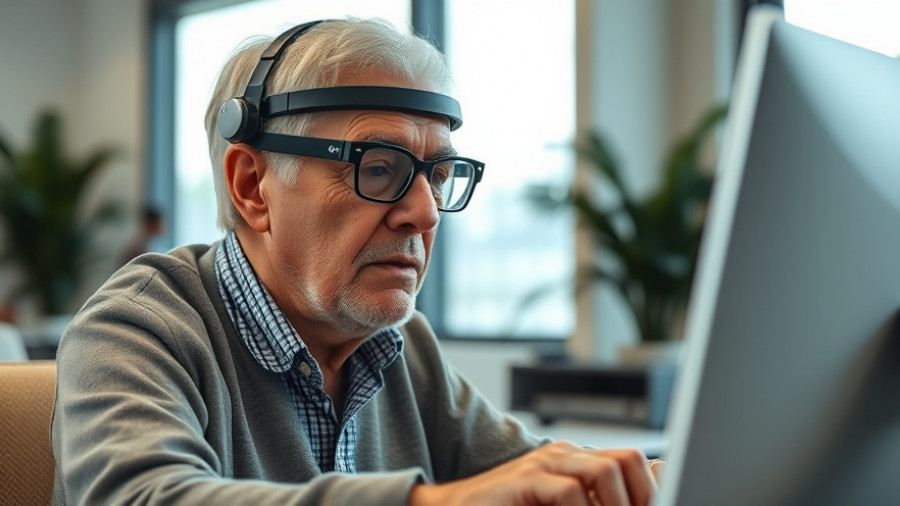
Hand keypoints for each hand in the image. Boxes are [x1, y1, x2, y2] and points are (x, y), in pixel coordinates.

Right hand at [409, 441, 657, 505]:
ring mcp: (543, 464)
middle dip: (642, 496)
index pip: (634, 462)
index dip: (653, 490)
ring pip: (603, 471)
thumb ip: (597, 501)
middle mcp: (565, 456)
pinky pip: (566, 492)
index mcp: (579, 461)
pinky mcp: (523, 480)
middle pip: (627, 460)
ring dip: (616, 505)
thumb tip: (649, 485)